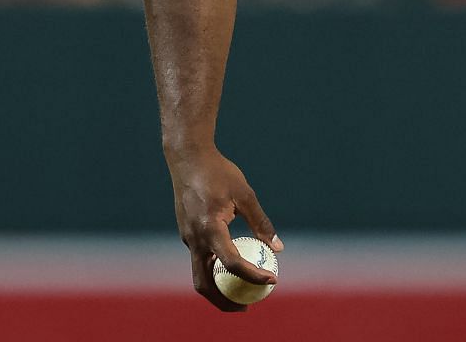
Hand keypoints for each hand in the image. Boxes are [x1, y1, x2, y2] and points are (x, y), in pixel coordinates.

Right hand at [165, 143, 281, 312]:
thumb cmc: (218, 172)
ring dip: (219, 288)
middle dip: (224, 301)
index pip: (233, 263)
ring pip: (200, 273)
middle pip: (204, 283)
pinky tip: (231, 266)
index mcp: (209, 228)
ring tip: (241, 292)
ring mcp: (187, 236)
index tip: (272, 280)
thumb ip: (261, 222)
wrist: (187, 157)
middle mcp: (194, 237)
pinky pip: (200, 259)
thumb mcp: (245, 194)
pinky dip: (214, 270)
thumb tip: (278, 248)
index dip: (254, 276)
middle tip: (247, 307)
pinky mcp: (186, 232)